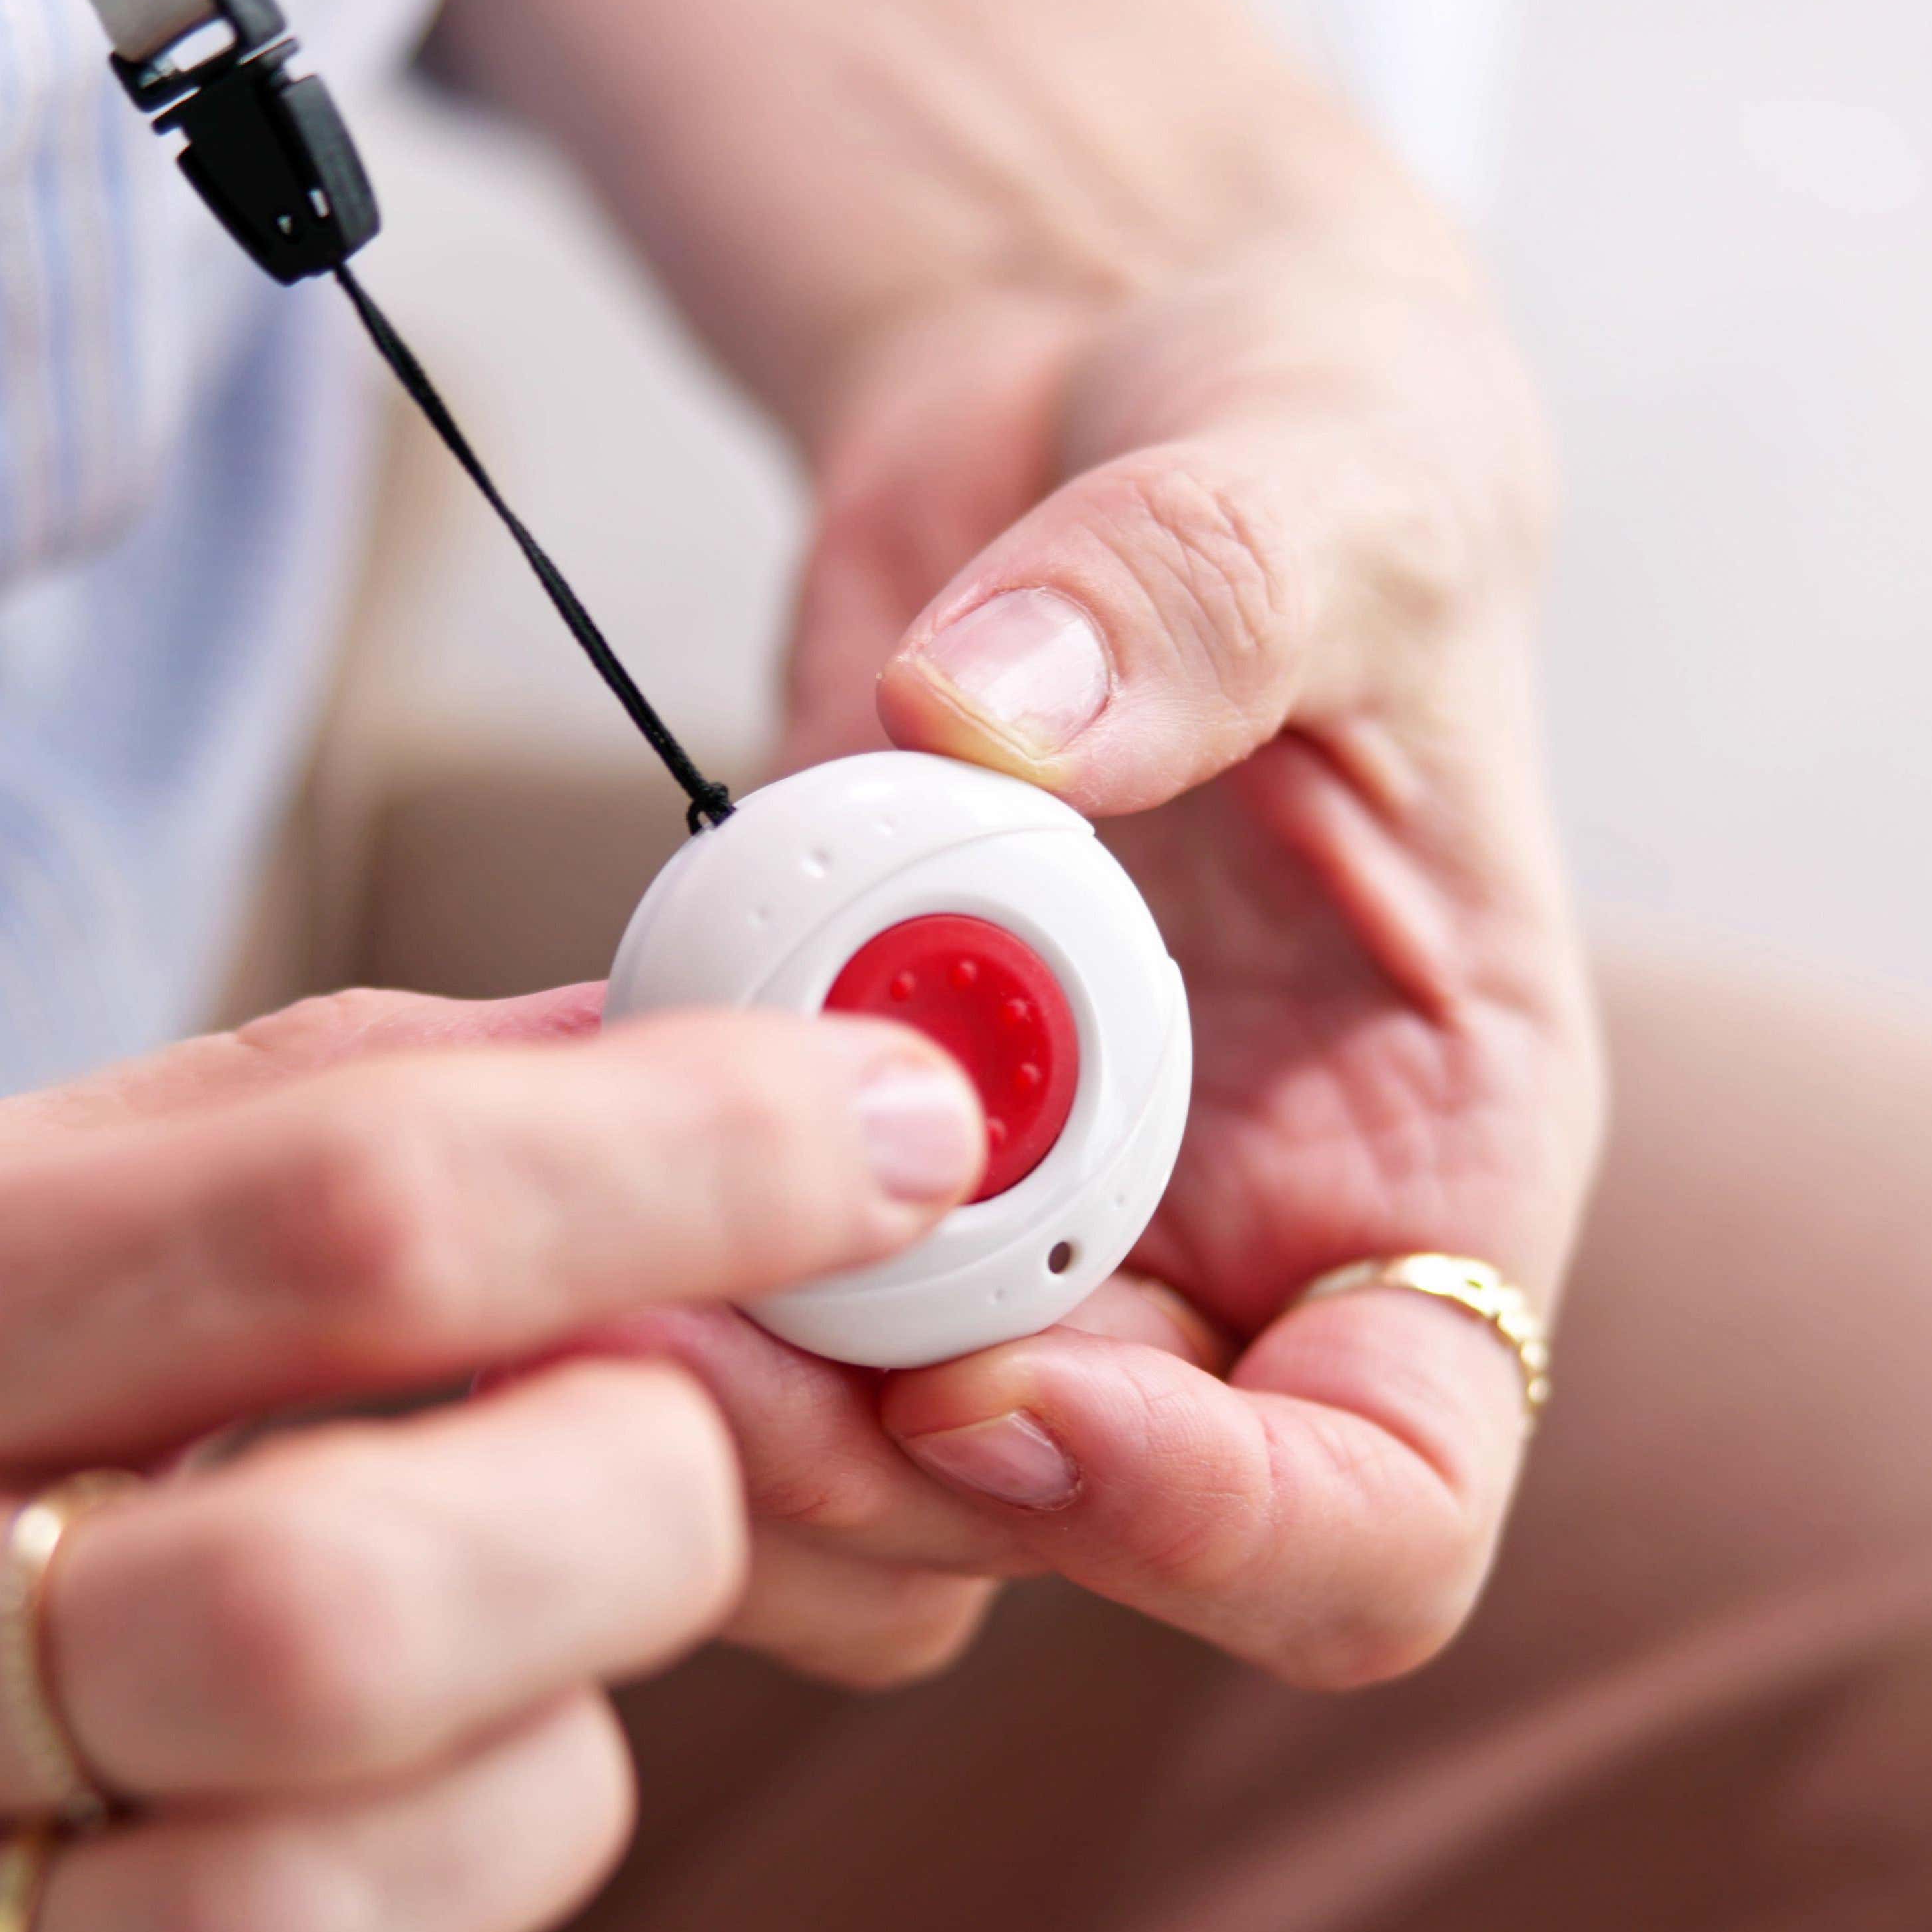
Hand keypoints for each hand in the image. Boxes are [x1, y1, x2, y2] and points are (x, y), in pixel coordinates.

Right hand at [0, 994, 986, 1931]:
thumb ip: (258, 1147)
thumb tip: (674, 1064)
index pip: (335, 1219)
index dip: (688, 1165)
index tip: (889, 1131)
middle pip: (359, 1601)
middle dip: (643, 1505)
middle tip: (676, 1461)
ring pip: (345, 1915)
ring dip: (538, 1791)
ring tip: (472, 1711)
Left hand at [620, 226, 1601, 1689]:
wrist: (1082, 404)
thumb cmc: (1301, 441)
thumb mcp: (1322, 461)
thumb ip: (1206, 588)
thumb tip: (999, 716)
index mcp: (1421, 1166)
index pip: (1384, 1511)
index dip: (1211, 1523)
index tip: (1006, 1377)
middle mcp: (1220, 1245)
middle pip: (1063, 1527)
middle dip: (869, 1467)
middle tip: (683, 1325)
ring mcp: (1006, 1221)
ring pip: (856, 1474)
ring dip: (711, 1405)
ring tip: (570, 1249)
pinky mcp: (817, 1153)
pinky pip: (716, 1315)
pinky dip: (610, 1270)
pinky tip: (511, 1143)